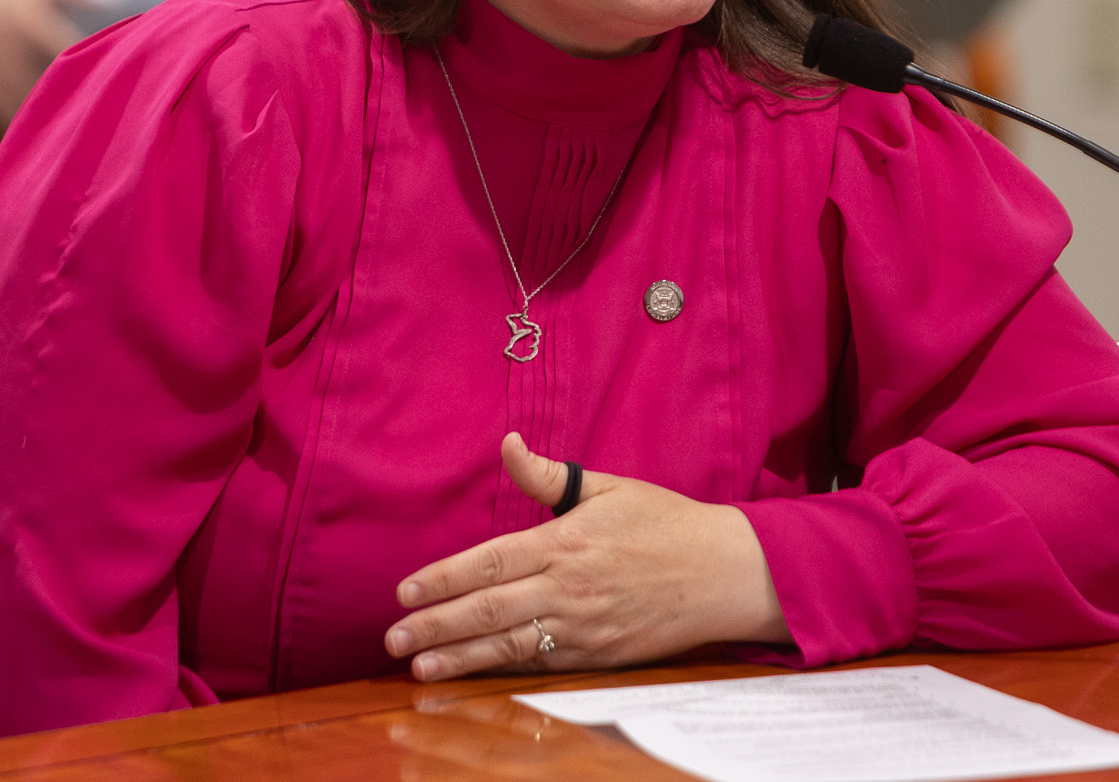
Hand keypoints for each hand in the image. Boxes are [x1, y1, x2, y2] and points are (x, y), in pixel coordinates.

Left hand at [384, 433, 787, 681]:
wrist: (724, 573)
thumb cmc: (665, 524)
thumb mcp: (607, 487)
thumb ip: (548, 475)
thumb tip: (508, 444)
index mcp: (565, 542)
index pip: (488, 564)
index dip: (442, 579)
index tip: (405, 591)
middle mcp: (568, 588)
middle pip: (488, 610)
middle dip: (435, 626)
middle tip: (394, 638)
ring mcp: (583, 627)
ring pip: (508, 645)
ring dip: (459, 658)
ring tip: (418, 667)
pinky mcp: (598, 655)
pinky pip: (541, 664)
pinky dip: (502, 670)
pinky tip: (471, 674)